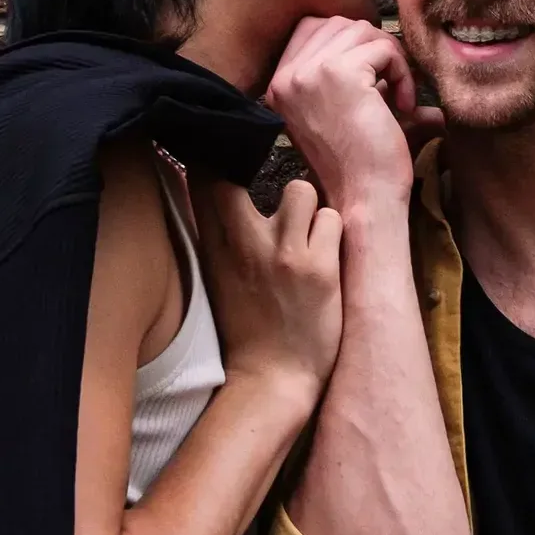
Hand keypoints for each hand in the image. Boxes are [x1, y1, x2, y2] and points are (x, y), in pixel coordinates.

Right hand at [193, 176, 342, 401]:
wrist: (271, 381)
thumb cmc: (246, 330)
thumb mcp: (216, 278)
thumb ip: (215, 235)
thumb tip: (214, 189)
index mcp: (211, 248)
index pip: (202, 177)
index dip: (214, 155)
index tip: (226, 154)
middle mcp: (242, 244)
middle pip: (238, 171)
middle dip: (254, 172)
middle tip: (271, 200)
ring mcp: (282, 254)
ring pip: (300, 190)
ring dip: (307, 210)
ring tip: (305, 238)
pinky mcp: (319, 268)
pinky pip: (333, 219)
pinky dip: (332, 235)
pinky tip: (326, 259)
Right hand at [265, 15, 433, 214]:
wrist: (363, 200)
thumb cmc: (358, 165)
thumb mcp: (340, 111)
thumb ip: (349, 73)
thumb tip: (384, 37)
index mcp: (279, 86)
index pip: (313, 29)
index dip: (351, 44)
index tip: (373, 78)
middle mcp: (286, 77)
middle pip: (339, 24)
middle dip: (373, 49)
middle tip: (392, 88)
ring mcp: (309, 73)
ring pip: (363, 32)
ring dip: (390, 59)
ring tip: (398, 100)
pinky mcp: (340, 74)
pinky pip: (383, 48)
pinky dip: (402, 71)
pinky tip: (404, 106)